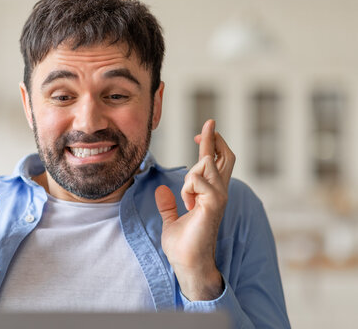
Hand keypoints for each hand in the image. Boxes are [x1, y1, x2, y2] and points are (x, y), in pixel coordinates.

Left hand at [155, 119, 234, 300]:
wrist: (187, 264)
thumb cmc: (183, 246)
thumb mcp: (171, 219)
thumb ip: (169, 205)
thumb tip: (161, 191)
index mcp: (210, 195)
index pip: (215, 163)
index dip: (211, 144)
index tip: (202, 131)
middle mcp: (219, 193)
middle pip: (224, 157)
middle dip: (214, 138)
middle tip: (208, 123)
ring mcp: (219, 198)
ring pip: (206, 165)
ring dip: (190, 175)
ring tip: (187, 200)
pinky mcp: (213, 204)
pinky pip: (197, 180)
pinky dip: (188, 187)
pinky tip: (188, 204)